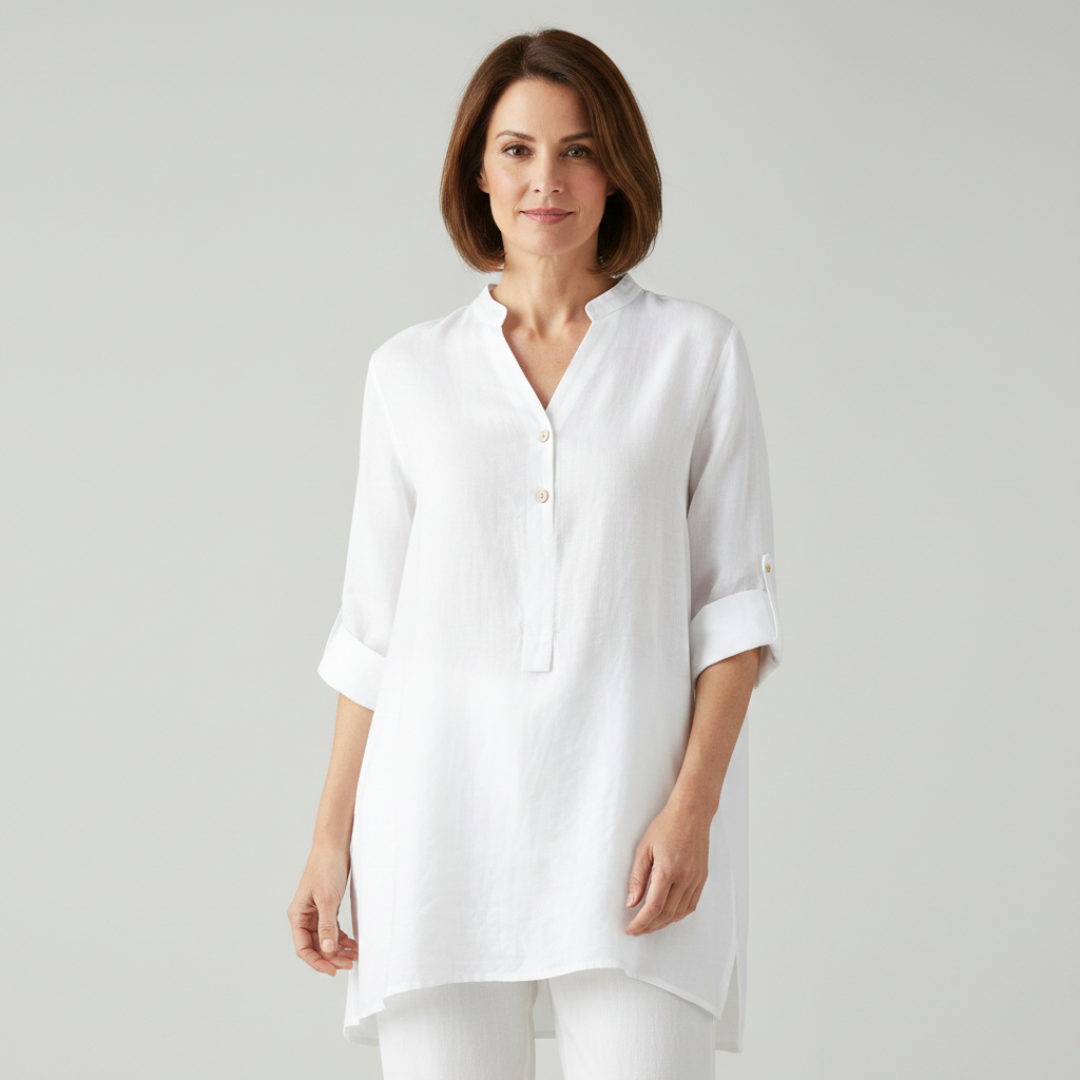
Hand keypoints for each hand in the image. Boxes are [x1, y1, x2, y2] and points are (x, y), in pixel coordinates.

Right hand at [288, 846, 358, 975]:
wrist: (335, 845)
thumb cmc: (326, 867)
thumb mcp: (328, 899)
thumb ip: (327, 926)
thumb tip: (327, 950)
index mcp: (297, 915)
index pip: (303, 948)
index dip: (317, 962)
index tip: (332, 971)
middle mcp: (304, 916)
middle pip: (315, 946)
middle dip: (331, 958)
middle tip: (349, 965)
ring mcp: (316, 912)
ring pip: (325, 939)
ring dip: (338, 950)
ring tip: (354, 956)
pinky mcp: (328, 907)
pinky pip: (332, 929)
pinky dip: (342, 938)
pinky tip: (352, 944)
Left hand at [624, 803, 709, 935]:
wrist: (692, 813)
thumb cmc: (665, 826)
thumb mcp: (644, 848)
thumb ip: (637, 877)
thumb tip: (631, 903)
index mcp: (667, 871)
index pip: (653, 908)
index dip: (641, 923)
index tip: (630, 930)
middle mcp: (685, 878)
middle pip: (666, 914)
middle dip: (650, 926)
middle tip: (637, 930)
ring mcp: (696, 880)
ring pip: (680, 913)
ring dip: (664, 923)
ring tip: (649, 925)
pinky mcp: (702, 878)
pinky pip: (691, 905)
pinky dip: (679, 915)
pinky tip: (668, 915)